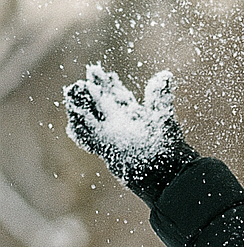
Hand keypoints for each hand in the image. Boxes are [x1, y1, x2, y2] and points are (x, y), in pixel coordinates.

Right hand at [64, 64, 185, 191]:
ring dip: (81, 107)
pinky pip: (88, 140)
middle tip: (82, 80)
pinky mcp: (106, 150)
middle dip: (91, 92)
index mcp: (134, 115)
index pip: (116, 96)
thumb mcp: (163, 118)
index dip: (106, 84)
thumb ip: (159, 97)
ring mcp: (112, 137)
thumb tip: (165, 76)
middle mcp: (121, 125)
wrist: (166, 175)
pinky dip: (79, 131)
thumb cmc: (169, 148)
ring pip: (91, 120)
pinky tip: (72, 122)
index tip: (96, 71)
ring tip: (72, 92)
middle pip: (101, 105)